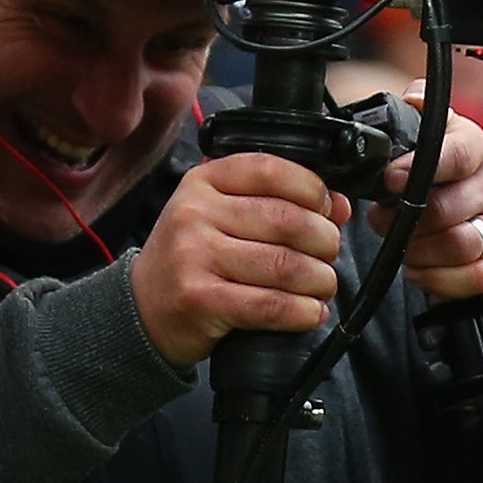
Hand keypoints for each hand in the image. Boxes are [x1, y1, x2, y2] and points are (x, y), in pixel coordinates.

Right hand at [131, 152, 350, 366]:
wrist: (143, 308)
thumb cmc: (195, 257)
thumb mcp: (223, 215)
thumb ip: (277, 202)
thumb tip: (339, 207)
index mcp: (204, 182)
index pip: (271, 170)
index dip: (313, 189)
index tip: (329, 210)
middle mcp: (195, 213)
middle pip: (287, 221)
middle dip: (325, 241)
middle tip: (329, 256)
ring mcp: (194, 256)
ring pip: (285, 265)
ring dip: (320, 280)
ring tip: (324, 287)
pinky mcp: (199, 299)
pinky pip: (269, 305)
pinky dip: (302, 312)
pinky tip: (311, 313)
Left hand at [366, 84, 482, 295]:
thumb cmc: (461, 170)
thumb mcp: (444, 133)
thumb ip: (421, 112)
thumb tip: (411, 97)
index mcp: (476, 150)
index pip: (456, 154)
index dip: (419, 167)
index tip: (390, 178)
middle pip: (448, 209)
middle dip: (404, 220)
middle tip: (382, 218)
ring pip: (459, 246)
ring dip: (418, 251)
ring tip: (401, 245)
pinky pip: (476, 278)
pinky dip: (439, 280)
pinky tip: (419, 269)